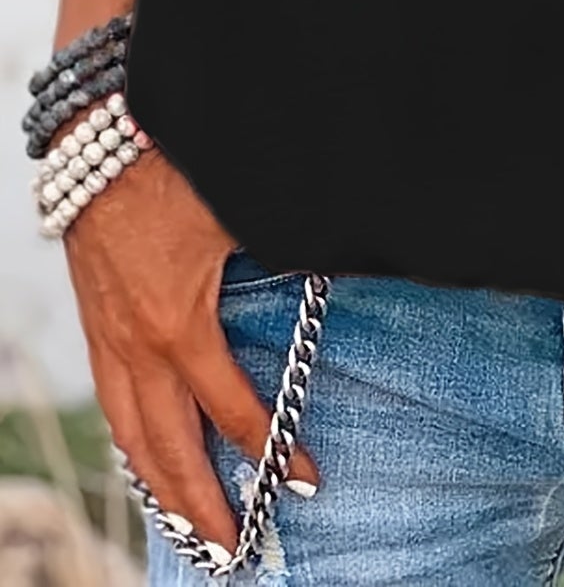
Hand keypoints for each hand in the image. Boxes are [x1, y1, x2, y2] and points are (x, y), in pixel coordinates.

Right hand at [63, 144, 319, 560]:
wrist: (99, 134)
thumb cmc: (177, 165)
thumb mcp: (247, 208)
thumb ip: (295, 246)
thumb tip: (352, 252)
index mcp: (179, 326)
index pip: (232, 411)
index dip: (270, 450)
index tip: (304, 480)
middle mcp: (137, 344)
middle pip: (168, 447)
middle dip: (200, 503)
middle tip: (232, 547)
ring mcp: (108, 336)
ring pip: (129, 432)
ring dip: (158, 482)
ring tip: (186, 524)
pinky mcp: (95, 319)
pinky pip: (109, 399)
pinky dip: (128, 438)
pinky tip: (144, 454)